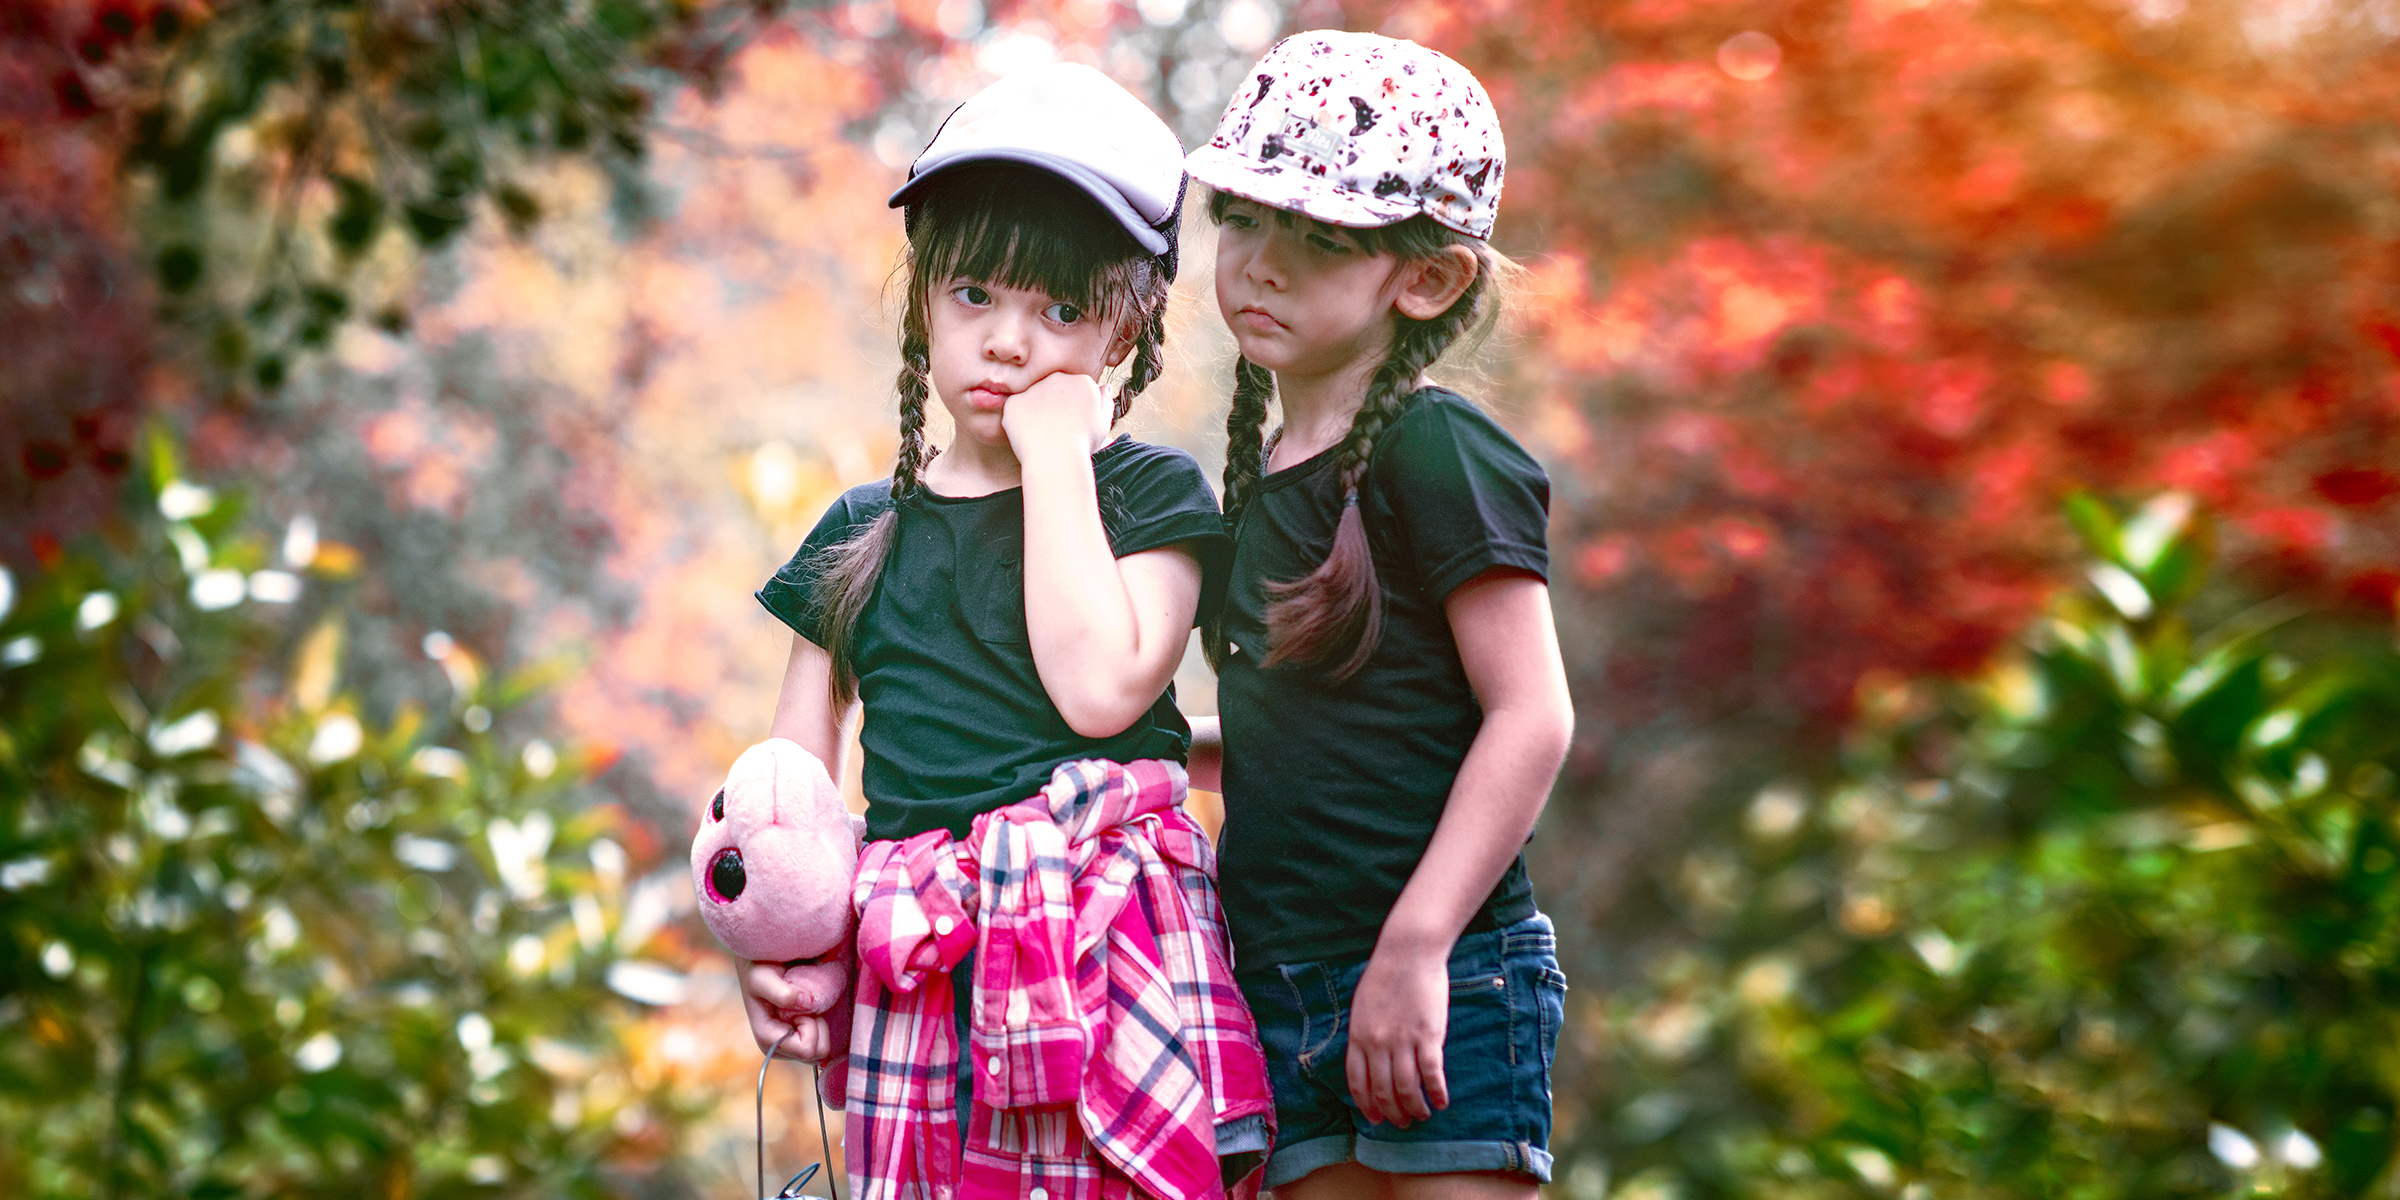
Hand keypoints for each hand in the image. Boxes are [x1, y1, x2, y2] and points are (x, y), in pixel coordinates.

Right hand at [739, 958, 837, 1061]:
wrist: (763, 961)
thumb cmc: (759, 969)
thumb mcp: (762, 977)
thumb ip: (782, 992)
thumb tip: (808, 1003)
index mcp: (768, 1040)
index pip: (806, 1049)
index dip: (811, 1025)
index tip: (802, 1003)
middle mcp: (779, 1049)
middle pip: (817, 1054)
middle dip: (818, 1026)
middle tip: (806, 1003)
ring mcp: (791, 1047)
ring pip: (822, 1050)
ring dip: (820, 1024)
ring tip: (806, 1005)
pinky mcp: (801, 1041)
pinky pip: (823, 1042)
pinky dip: (822, 1025)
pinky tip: (810, 1010)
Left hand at [1001, 371, 1111, 461]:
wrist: (1056, 456)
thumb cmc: (1083, 443)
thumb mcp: (1104, 423)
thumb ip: (1105, 402)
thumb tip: (1104, 387)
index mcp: (1082, 381)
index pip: (1077, 390)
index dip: (1075, 410)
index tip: (1075, 426)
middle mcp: (1057, 378)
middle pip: (1055, 390)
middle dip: (1055, 406)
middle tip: (1058, 430)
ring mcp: (1034, 388)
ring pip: (1035, 399)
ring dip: (1037, 413)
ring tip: (1044, 435)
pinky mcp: (1014, 401)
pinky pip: (1016, 410)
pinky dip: (1020, 422)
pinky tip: (1029, 437)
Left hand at [1344, 945, 1450, 1127]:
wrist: (1408, 952)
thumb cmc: (1386, 976)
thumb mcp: (1363, 1008)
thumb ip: (1364, 1036)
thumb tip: (1369, 1063)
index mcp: (1358, 1037)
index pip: (1358, 1083)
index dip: (1367, 1106)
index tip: (1376, 1118)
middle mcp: (1377, 1044)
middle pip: (1383, 1092)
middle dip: (1393, 1114)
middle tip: (1403, 1122)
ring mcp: (1403, 1041)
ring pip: (1407, 1089)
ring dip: (1416, 1109)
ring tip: (1423, 1115)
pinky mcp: (1428, 1036)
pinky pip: (1431, 1074)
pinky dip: (1437, 1093)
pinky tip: (1441, 1102)